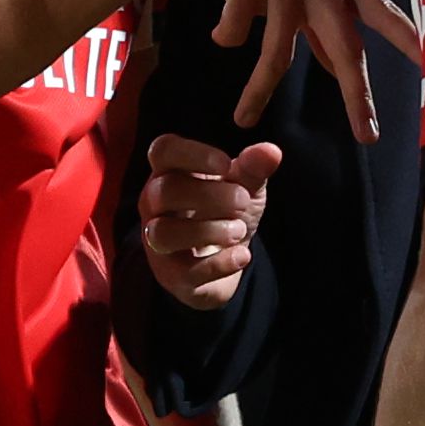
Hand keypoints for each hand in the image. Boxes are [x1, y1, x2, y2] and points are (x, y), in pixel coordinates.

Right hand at [138, 134, 279, 309]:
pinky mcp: (171, 275)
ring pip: (164, 232)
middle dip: (209, 195)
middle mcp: (154, 204)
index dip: (192, 154)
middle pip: (164, 191)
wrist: (227, 262)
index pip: (163, 151)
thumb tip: (271, 151)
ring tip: (239, 230)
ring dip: (208, 230)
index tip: (226, 164)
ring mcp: (156, 241)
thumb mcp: (245, 187)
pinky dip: (220, 263)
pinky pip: (186, 271)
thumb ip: (253, 169)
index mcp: (170, 172)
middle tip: (242, 201)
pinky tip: (243, 255)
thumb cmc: (227, 213)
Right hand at [167, 0, 420, 139]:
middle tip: (367, 133)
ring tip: (244, 116)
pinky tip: (220, 34)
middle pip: (345, 44)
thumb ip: (320, 21)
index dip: (409, 38)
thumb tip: (341, 69)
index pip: (381, 11)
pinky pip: (236, 28)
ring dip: (260, 88)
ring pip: (279, 50)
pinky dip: (226, 36)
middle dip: (358, 93)